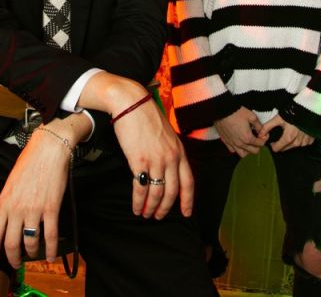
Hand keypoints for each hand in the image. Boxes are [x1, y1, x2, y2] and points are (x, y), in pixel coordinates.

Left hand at [0, 120, 83, 268]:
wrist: (49, 148)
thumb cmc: (30, 162)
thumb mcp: (11, 183)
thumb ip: (8, 203)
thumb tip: (8, 221)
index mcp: (3, 202)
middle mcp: (16, 209)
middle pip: (11, 243)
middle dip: (13, 258)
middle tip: (15, 263)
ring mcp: (34, 210)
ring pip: (30, 242)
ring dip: (32, 253)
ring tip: (34, 255)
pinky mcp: (51, 208)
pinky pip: (50, 236)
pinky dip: (50, 250)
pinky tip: (51, 256)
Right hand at [76, 74, 194, 219]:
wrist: (131, 104)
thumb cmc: (146, 117)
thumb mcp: (167, 134)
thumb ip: (170, 151)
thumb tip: (167, 168)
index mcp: (180, 151)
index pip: (188, 182)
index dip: (188, 200)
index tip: (186, 213)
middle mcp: (171, 158)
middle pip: (173, 192)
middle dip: (165, 208)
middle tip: (159, 216)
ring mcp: (156, 161)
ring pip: (157, 194)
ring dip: (151, 208)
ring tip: (146, 214)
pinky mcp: (140, 161)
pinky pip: (141, 189)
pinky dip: (139, 202)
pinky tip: (136, 207)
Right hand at [214, 106, 265, 157]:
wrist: (222, 110)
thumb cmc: (236, 112)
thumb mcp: (252, 116)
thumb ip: (259, 126)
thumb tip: (262, 132)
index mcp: (247, 138)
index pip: (260, 144)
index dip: (264, 139)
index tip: (264, 134)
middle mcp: (240, 143)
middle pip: (253, 151)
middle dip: (258, 146)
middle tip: (258, 139)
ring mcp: (232, 143)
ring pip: (243, 154)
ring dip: (248, 150)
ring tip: (248, 143)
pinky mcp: (225, 142)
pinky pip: (233, 150)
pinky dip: (237, 149)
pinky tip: (239, 142)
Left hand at [258, 114, 313, 152]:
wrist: (309, 109)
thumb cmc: (293, 113)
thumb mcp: (278, 118)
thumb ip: (267, 127)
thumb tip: (260, 135)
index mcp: (288, 138)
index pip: (277, 149)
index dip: (273, 145)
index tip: (273, 141)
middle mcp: (297, 143)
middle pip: (285, 149)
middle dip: (281, 144)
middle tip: (281, 135)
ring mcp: (305, 142)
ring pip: (294, 146)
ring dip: (290, 142)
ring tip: (290, 132)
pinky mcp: (310, 140)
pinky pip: (303, 144)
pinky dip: (299, 140)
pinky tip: (298, 133)